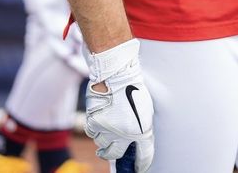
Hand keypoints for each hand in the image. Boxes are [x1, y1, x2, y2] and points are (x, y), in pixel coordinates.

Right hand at [84, 38, 153, 172]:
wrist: (117, 74)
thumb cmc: (133, 88)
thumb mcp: (145, 109)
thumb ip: (142, 127)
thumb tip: (139, 139)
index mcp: (141, 132)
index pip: (144, 157)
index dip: (141, 164)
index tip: (138, 167)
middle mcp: (124, 135)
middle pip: (116, 155)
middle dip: (115, 154)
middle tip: (112, 150)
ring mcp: (107, 130)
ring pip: (102, 143)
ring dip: (104, 137)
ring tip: (107, 125)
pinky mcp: (94, 123)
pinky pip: (92, 133)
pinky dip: (94, 129)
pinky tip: (99, 120)